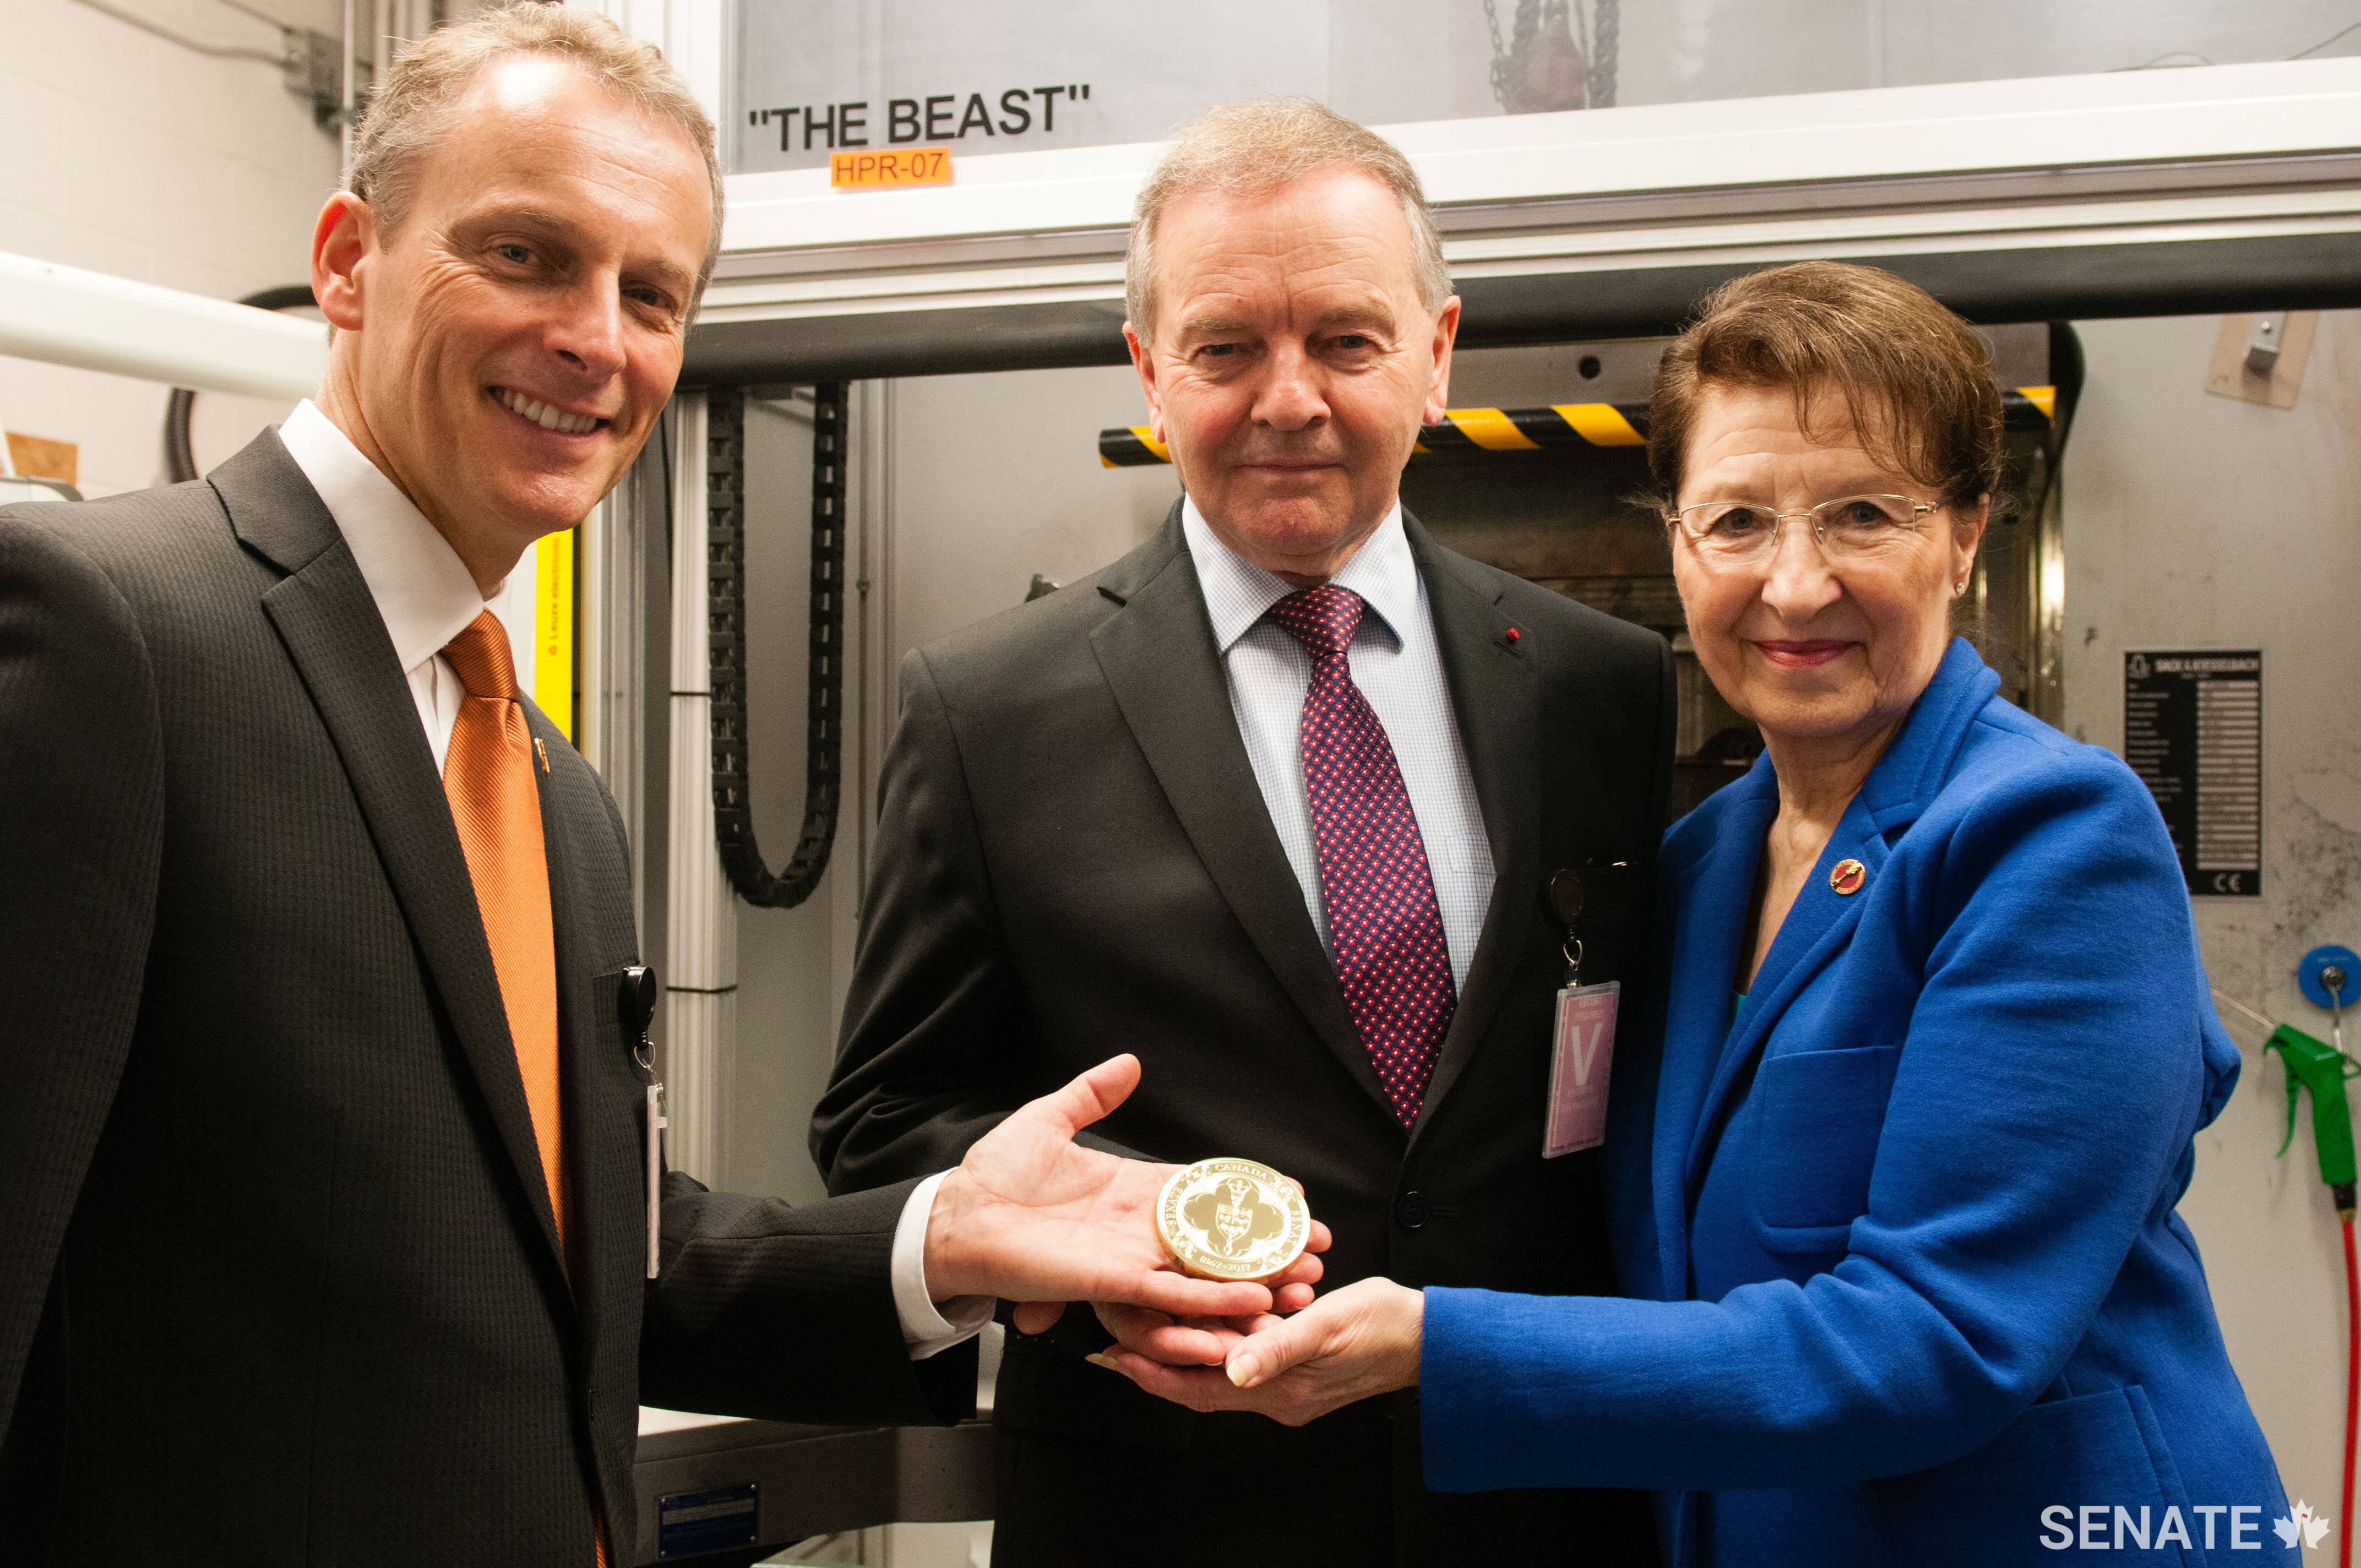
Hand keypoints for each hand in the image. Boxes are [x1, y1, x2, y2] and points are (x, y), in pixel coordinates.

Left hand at [921, 1054, 1324, 1333]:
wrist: (957, 1218)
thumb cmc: (995, 1175)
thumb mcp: (1049, 1119)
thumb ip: (1093, 1093)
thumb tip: (1130, 1063)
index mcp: (1133, 1189)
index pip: (1204, 1190)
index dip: (1249, 1192)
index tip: (1292, 1193)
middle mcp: (1140, 1228)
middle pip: (1219, 1236)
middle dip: (1268, 1243)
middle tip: (1316, 1244)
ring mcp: (1131, 1257)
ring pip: (1207, 1271)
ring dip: (1255, 1276)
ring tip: (1301, 1278)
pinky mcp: (1113, 1281)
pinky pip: (1171, 1295)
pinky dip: (1212, 1299)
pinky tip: (1251, 1298)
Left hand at [1096, 1276, 1422, 1424]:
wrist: (1429, 1339)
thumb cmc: (1385, 1326)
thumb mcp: (1328, 1326)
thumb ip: (1279, 1347)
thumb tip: (1233, 1369)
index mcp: (1278, 1391)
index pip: (1196, 1390)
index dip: (1152, 1373)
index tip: (1113, 1354)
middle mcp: (1275, 1395)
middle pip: (1198, 1381)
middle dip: (1157, 1356)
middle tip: (1117, 1328)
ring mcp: (1285, 1383)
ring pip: (1219, 1366)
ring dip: (1188, 1343)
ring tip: (1149, 1316)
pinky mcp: (1296, 1366)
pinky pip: (1246, 1354)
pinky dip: (1224, 1334)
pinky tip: (1208, 1310)